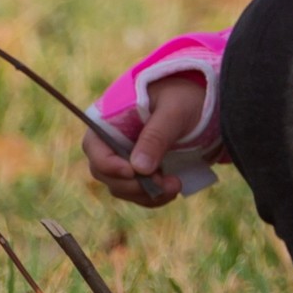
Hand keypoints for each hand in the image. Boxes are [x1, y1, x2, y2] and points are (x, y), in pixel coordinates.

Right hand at [83, 76, 213, 207]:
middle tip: (165, 183)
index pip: (94, 147)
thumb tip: (139, 169)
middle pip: (105, 173)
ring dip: (146, 194)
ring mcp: (122, 158)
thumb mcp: (173, 110)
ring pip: (121, 188)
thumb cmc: (182, 96)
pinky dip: (153, 196)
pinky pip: (137, 192)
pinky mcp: (138, 171)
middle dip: (134, 185)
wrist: (198, 101)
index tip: (133, 173)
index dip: (109, 164)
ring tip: (175, 185)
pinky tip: (173, 188)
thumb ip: (156, 136)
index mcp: (108, 118)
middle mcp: (109, 141)